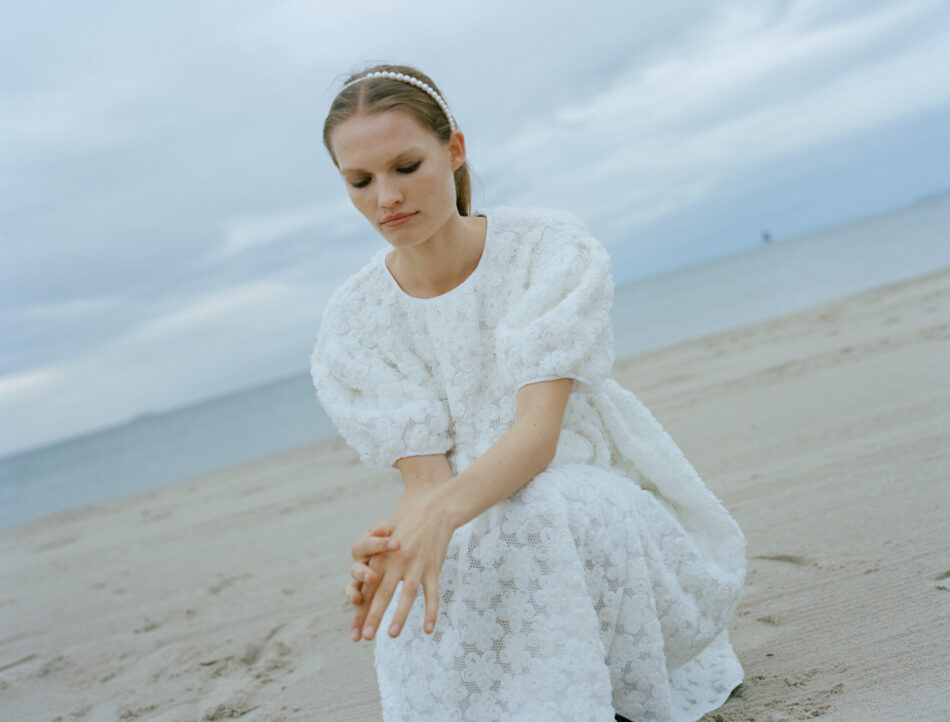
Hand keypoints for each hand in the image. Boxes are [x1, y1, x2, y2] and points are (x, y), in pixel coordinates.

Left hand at [356, 492, 454, 641]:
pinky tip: (428, 630)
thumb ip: (378, 567)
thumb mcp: (388, 547)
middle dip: (373, 615)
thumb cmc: (407, 531)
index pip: (368, 589)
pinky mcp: (433, 566)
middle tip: (366, 637)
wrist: (433, 511)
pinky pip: (432, 593)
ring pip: (406, 594)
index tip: (355, 632)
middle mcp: (396, 562)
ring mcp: (416, 565)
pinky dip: (430, 612)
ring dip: (399, 615)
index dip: (362, 611)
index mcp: (382, 559)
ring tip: (392, 635)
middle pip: (382, 593)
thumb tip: (366, 593)